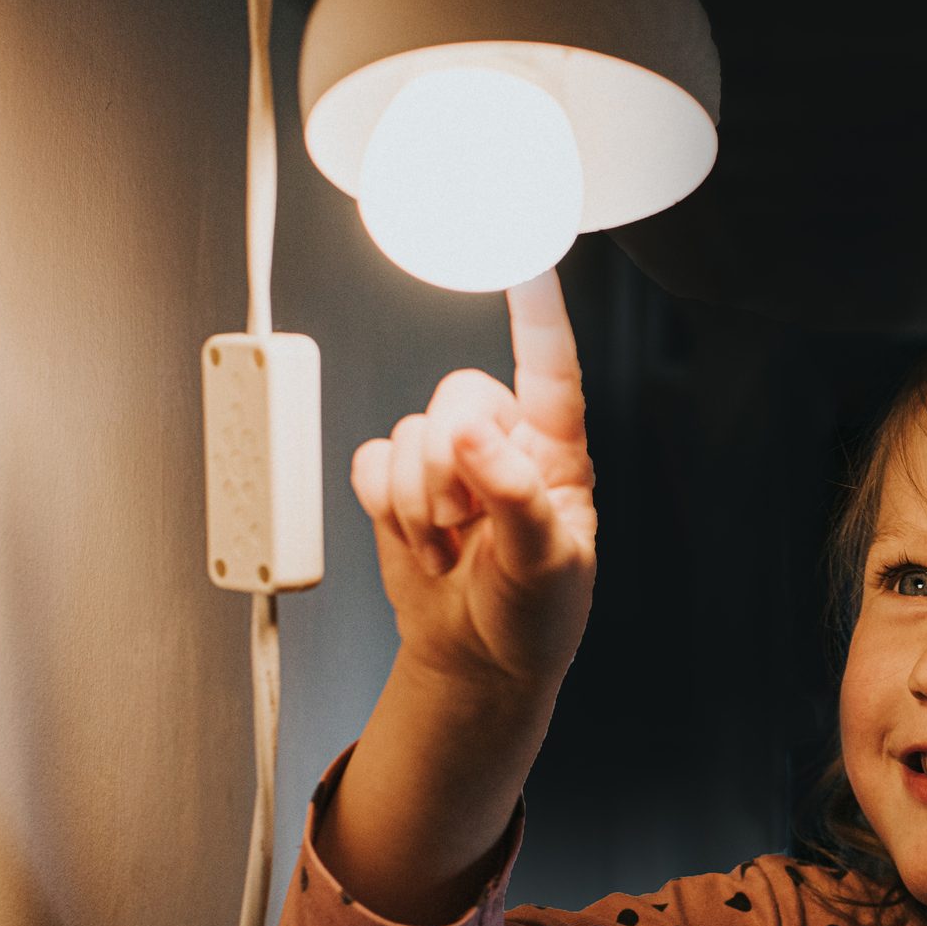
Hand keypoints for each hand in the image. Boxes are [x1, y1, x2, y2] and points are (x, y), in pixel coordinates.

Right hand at [348, 269, 597, 693]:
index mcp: (556, 451)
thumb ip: (516, 495)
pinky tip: (419, 539)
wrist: (478, 660)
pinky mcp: (400, 482)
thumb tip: (473, 433)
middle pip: (458, 395)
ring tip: (452, 546)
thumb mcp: (547, 565)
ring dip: (420, 502)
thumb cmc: (534, 614)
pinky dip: (385, 505)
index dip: (538, 316)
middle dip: (451, 468)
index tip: (528, 265)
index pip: (550, 369)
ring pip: (408, 432)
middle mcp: (503, 441)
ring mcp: (448, 460)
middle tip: (469, 524)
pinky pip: (370, 460)